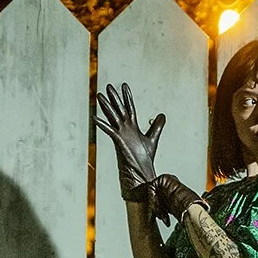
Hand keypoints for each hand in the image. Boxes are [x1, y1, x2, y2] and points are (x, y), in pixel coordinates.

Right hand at [94, 83, 163, 197]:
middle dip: (114, 97)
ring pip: (113, 116)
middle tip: (108, 86)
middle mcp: (125, 128)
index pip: (130, 107)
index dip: (127, 97)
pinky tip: (95, 117)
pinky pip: (109, 130)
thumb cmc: (144, 157)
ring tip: (99, 96)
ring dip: (106, 106)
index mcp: (132, 126)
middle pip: (119, 109)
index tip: (125, 86)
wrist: (140, 171)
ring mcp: (121, 134)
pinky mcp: (118, 141)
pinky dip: (102, 124)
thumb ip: (157, 126)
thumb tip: (162, 115)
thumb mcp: (153, 137)